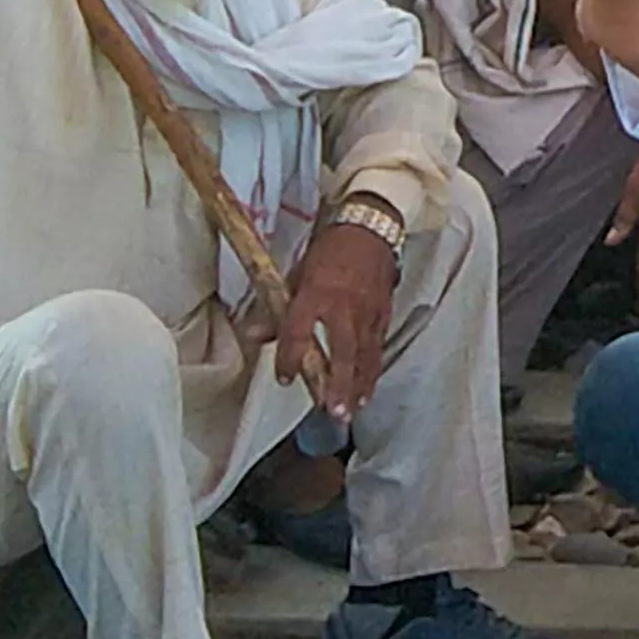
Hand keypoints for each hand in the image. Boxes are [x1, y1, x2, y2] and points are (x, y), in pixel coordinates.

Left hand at [274, 216, 400, 416]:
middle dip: (338, 384)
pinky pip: (378, 346)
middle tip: (333, 410)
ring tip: (352, 409)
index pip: (299, 333)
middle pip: (342, 352)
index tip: (286, 378)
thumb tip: (254, 336)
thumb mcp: (296, 273)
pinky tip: (368, 388)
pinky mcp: (384, 312)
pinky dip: (373, 369)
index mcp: (315, 293)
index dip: (291, 359)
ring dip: (359, 384)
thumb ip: (277, 308)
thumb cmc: (329, 251)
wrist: (370, 229)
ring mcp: (368, 311)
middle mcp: (343, 306)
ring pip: (365, 354)